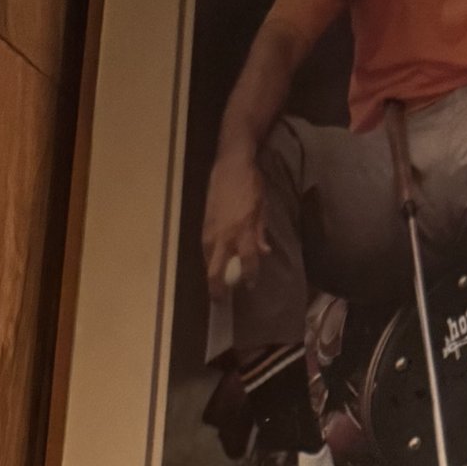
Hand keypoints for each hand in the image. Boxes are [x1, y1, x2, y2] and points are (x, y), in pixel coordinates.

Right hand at [202, 149, 269, 289]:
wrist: (230, 164)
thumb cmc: (251, 184)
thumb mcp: (262, 208)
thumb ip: (261, 232)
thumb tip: (263, 252)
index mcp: (242, 231)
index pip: (247, 262)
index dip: (249, 277)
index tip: (251, 286)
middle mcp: (224, 235)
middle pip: (216, 271)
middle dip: (218, 288)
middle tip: (221, 300)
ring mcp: (210, 231)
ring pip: (208, 261)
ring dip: (212, 275)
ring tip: (218, 284)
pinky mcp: (203, 225)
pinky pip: (205, 249)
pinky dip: (210, 259)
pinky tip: (215, 263)